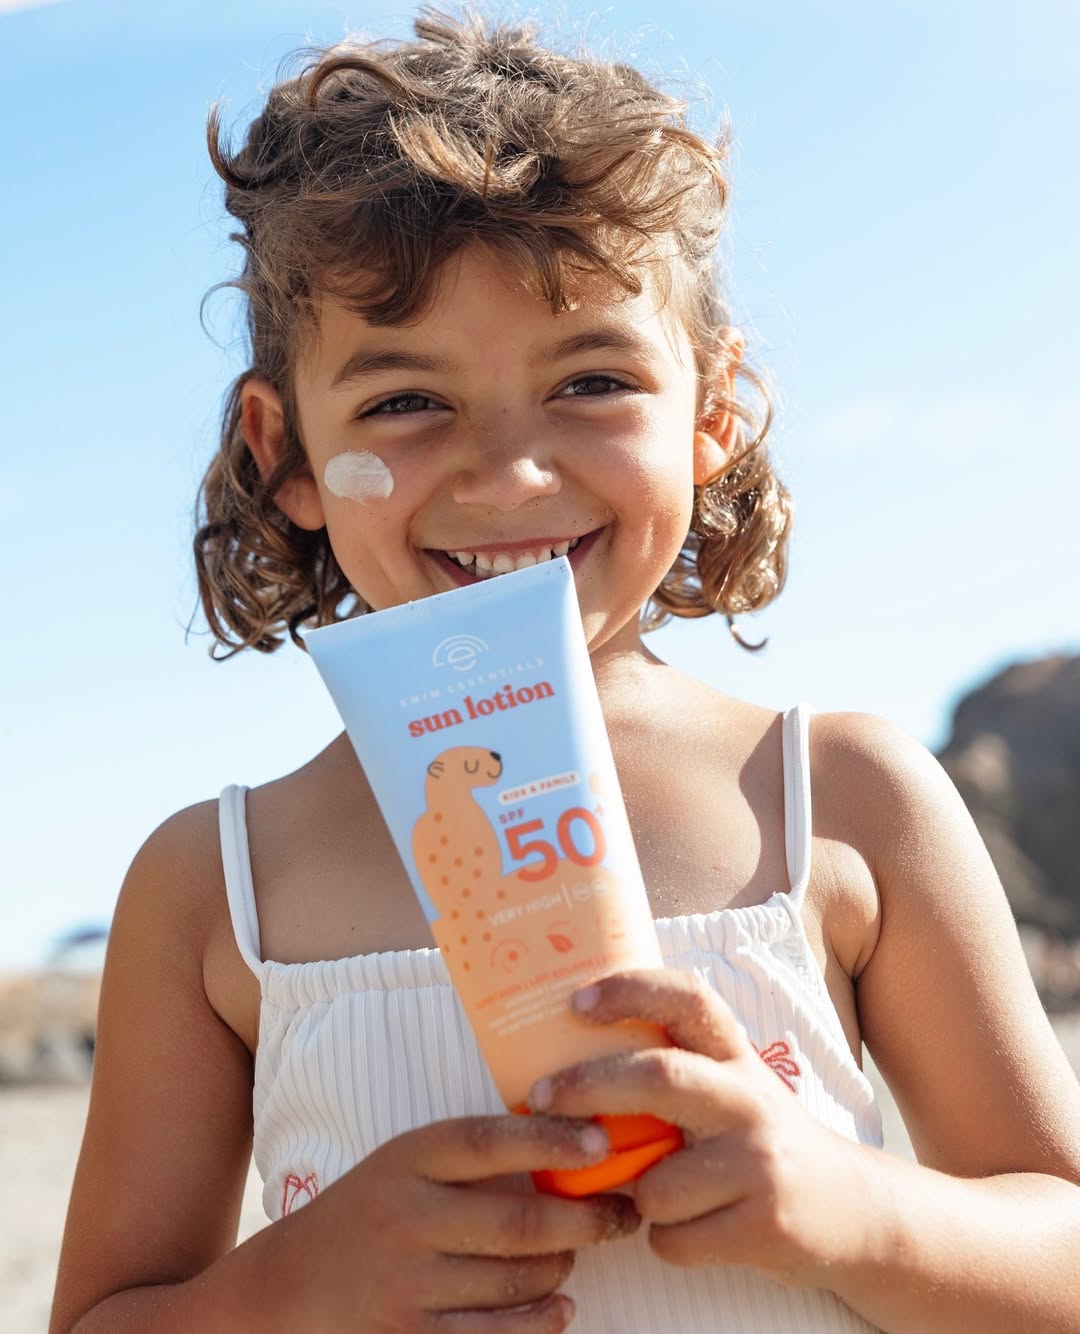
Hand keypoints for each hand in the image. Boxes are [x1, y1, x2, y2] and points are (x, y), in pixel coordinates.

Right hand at [277, 1112, 640, 1331]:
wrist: (289, 1287)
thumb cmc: (368, 1213)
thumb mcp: (404, 1164)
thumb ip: (469, 1156)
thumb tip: (566, 1144)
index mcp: (408, 1159)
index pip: (490, 1141)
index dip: (551, 1140)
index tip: (602, 1143)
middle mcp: (407, 1217)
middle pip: (518, 1220)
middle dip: (586, 1218)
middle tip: (622, 1213)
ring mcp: (408, 1283)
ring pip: (516, 1278)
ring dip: (563, 1267)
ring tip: (578, 1253)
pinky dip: (540, 1321)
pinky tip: (561, 1306)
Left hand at [525, 969, 873, 1288]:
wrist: (855, 1213)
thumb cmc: (761, 1145)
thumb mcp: (731, 1090)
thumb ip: (676, 1071)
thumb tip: (573, 1058)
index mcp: (736, 1057)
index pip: (688, 999)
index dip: (631, 990)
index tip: (577, 1000)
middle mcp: (749, 1099)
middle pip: (658, 1077)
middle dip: (588, 1086)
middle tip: (539, 1097)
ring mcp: (759, 1161)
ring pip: (655, 1183)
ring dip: (636, 1198)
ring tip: (660, 1196)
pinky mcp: (764, 1223)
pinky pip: (674, 1238)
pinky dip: (666, 1241)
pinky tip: (694, 1230)